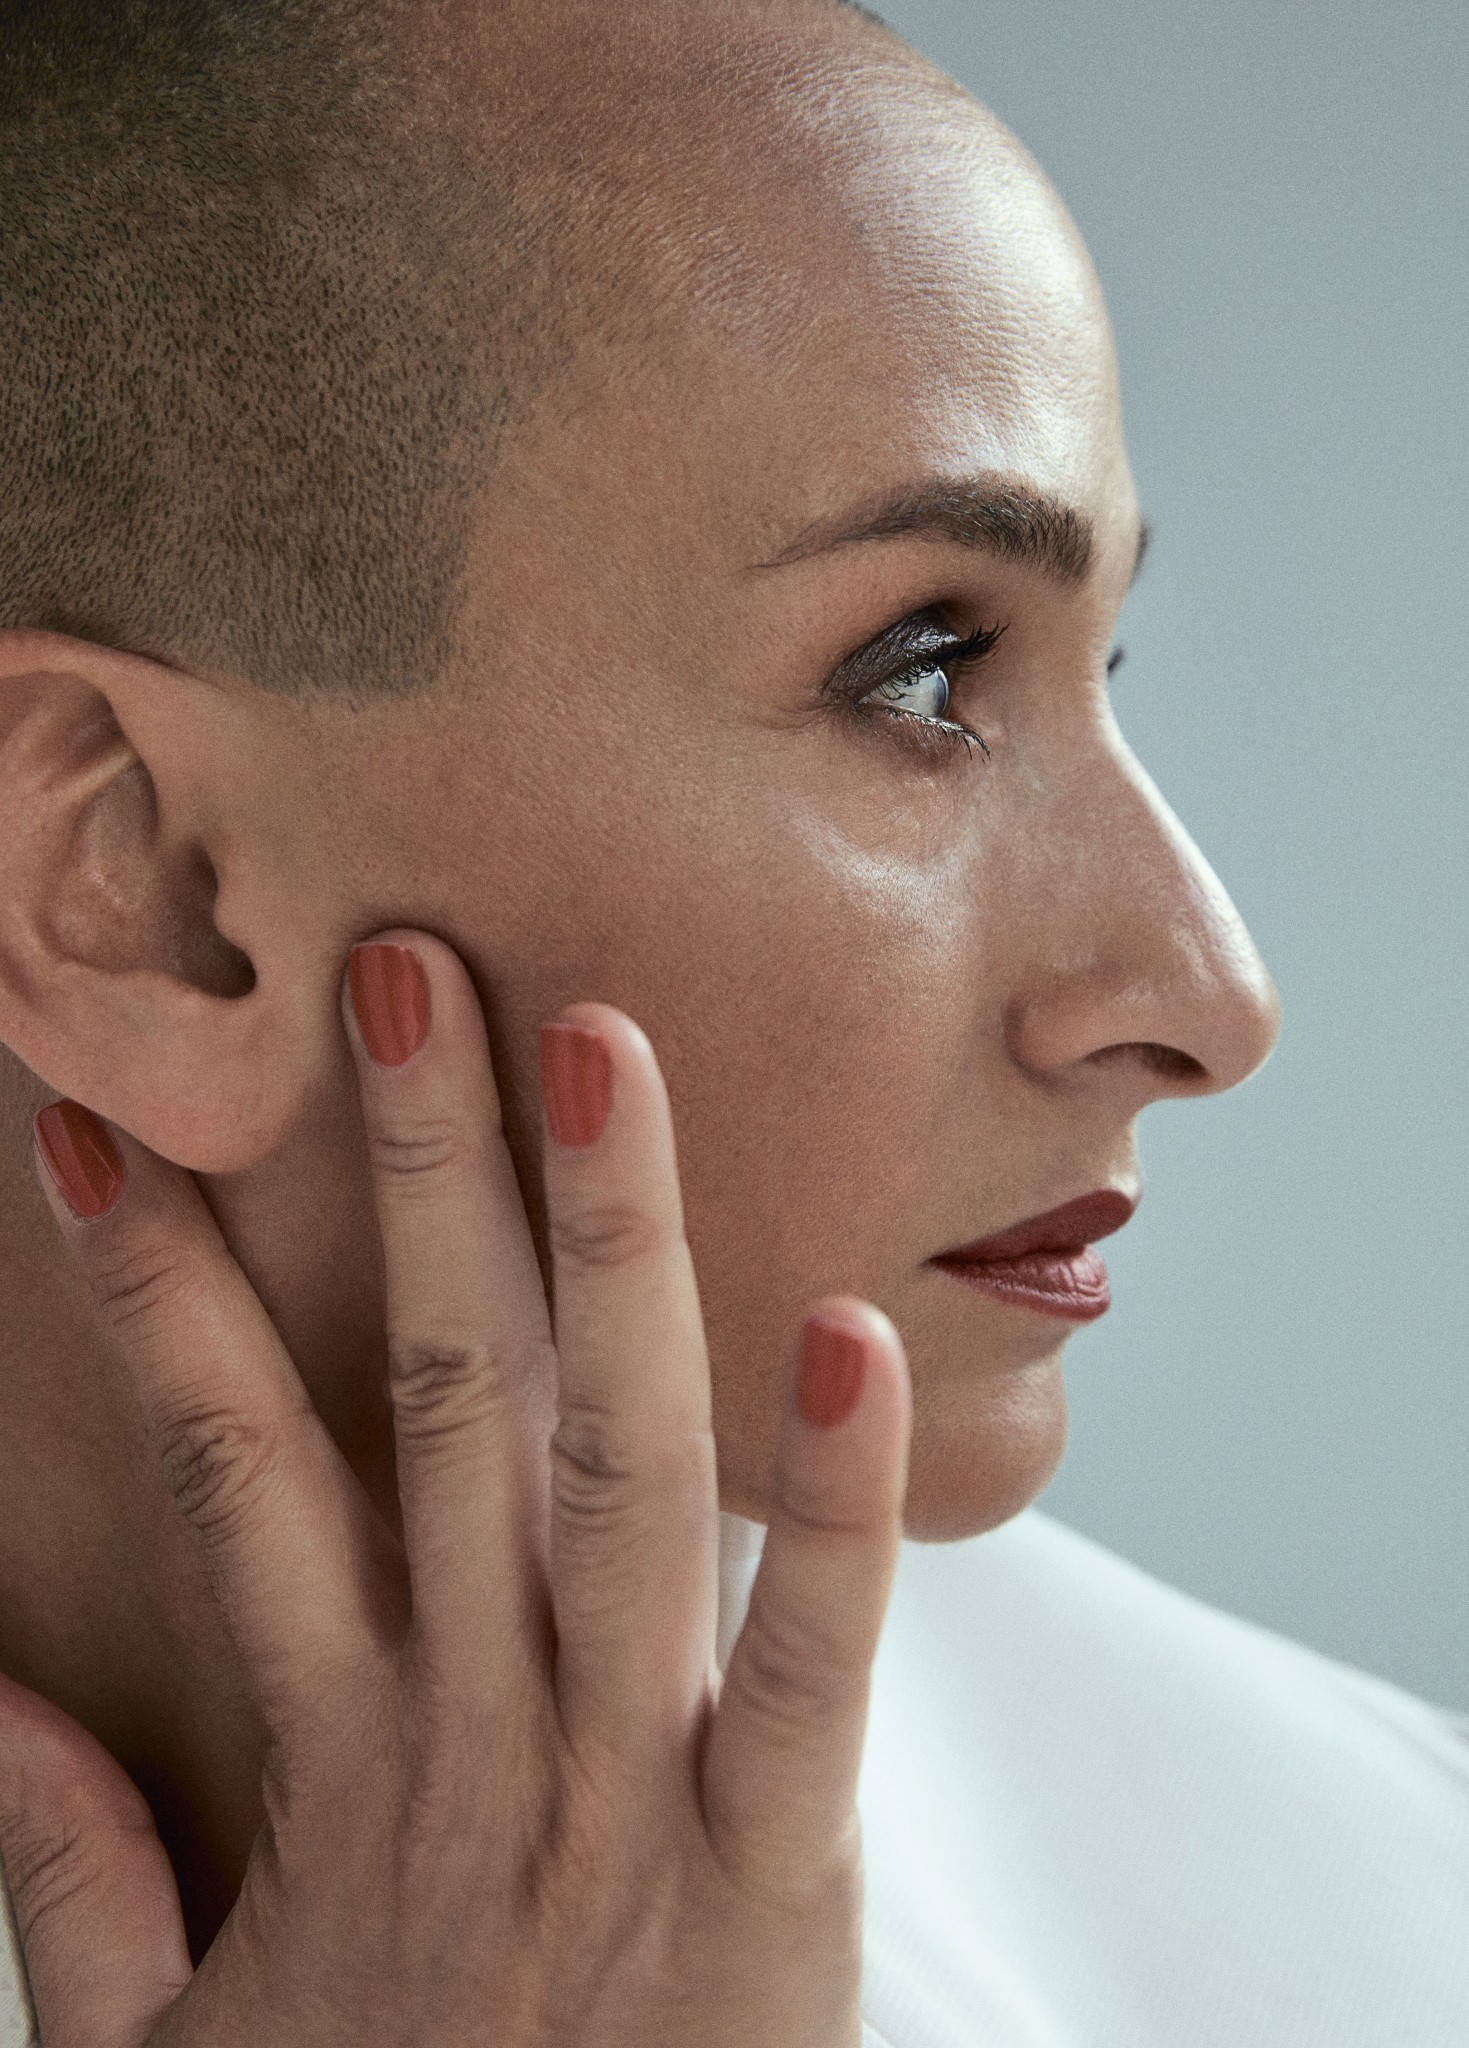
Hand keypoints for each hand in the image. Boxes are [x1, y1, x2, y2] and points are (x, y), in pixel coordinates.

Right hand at [0, 932, 910, 2045]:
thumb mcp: (170, 2046)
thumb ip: (75, 1875)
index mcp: (340, 1763)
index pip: (229, 1466)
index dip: (160, 1293)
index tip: (104, 1129)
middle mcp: (474, 1734)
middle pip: (434, 1400)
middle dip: (416, 1177)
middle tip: (408, 970)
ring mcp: (621, 1791)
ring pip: (607, 1470)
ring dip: (601, 1249)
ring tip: (594, 1048)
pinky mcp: (772, 1878)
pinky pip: (811, 1662)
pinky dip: (844, 1502)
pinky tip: (851, 1333)